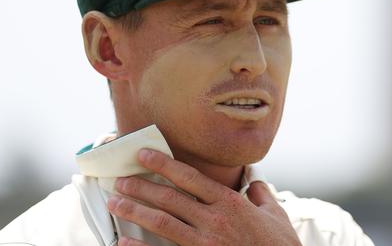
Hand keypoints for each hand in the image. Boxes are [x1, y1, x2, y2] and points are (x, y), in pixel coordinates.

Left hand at [107, 149, 301, 245]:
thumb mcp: (276, 216)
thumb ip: (261, 196)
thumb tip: (255, 183)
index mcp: (230, 203)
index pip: (190, 177)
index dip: (164, 164)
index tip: (144, 155)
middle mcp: (214, 220)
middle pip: (169, 198)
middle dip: (141, 186)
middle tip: (120, 179)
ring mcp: (204, 243)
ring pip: (162, 222)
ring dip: (135, 210)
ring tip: (115, 202)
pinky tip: (122, 241)